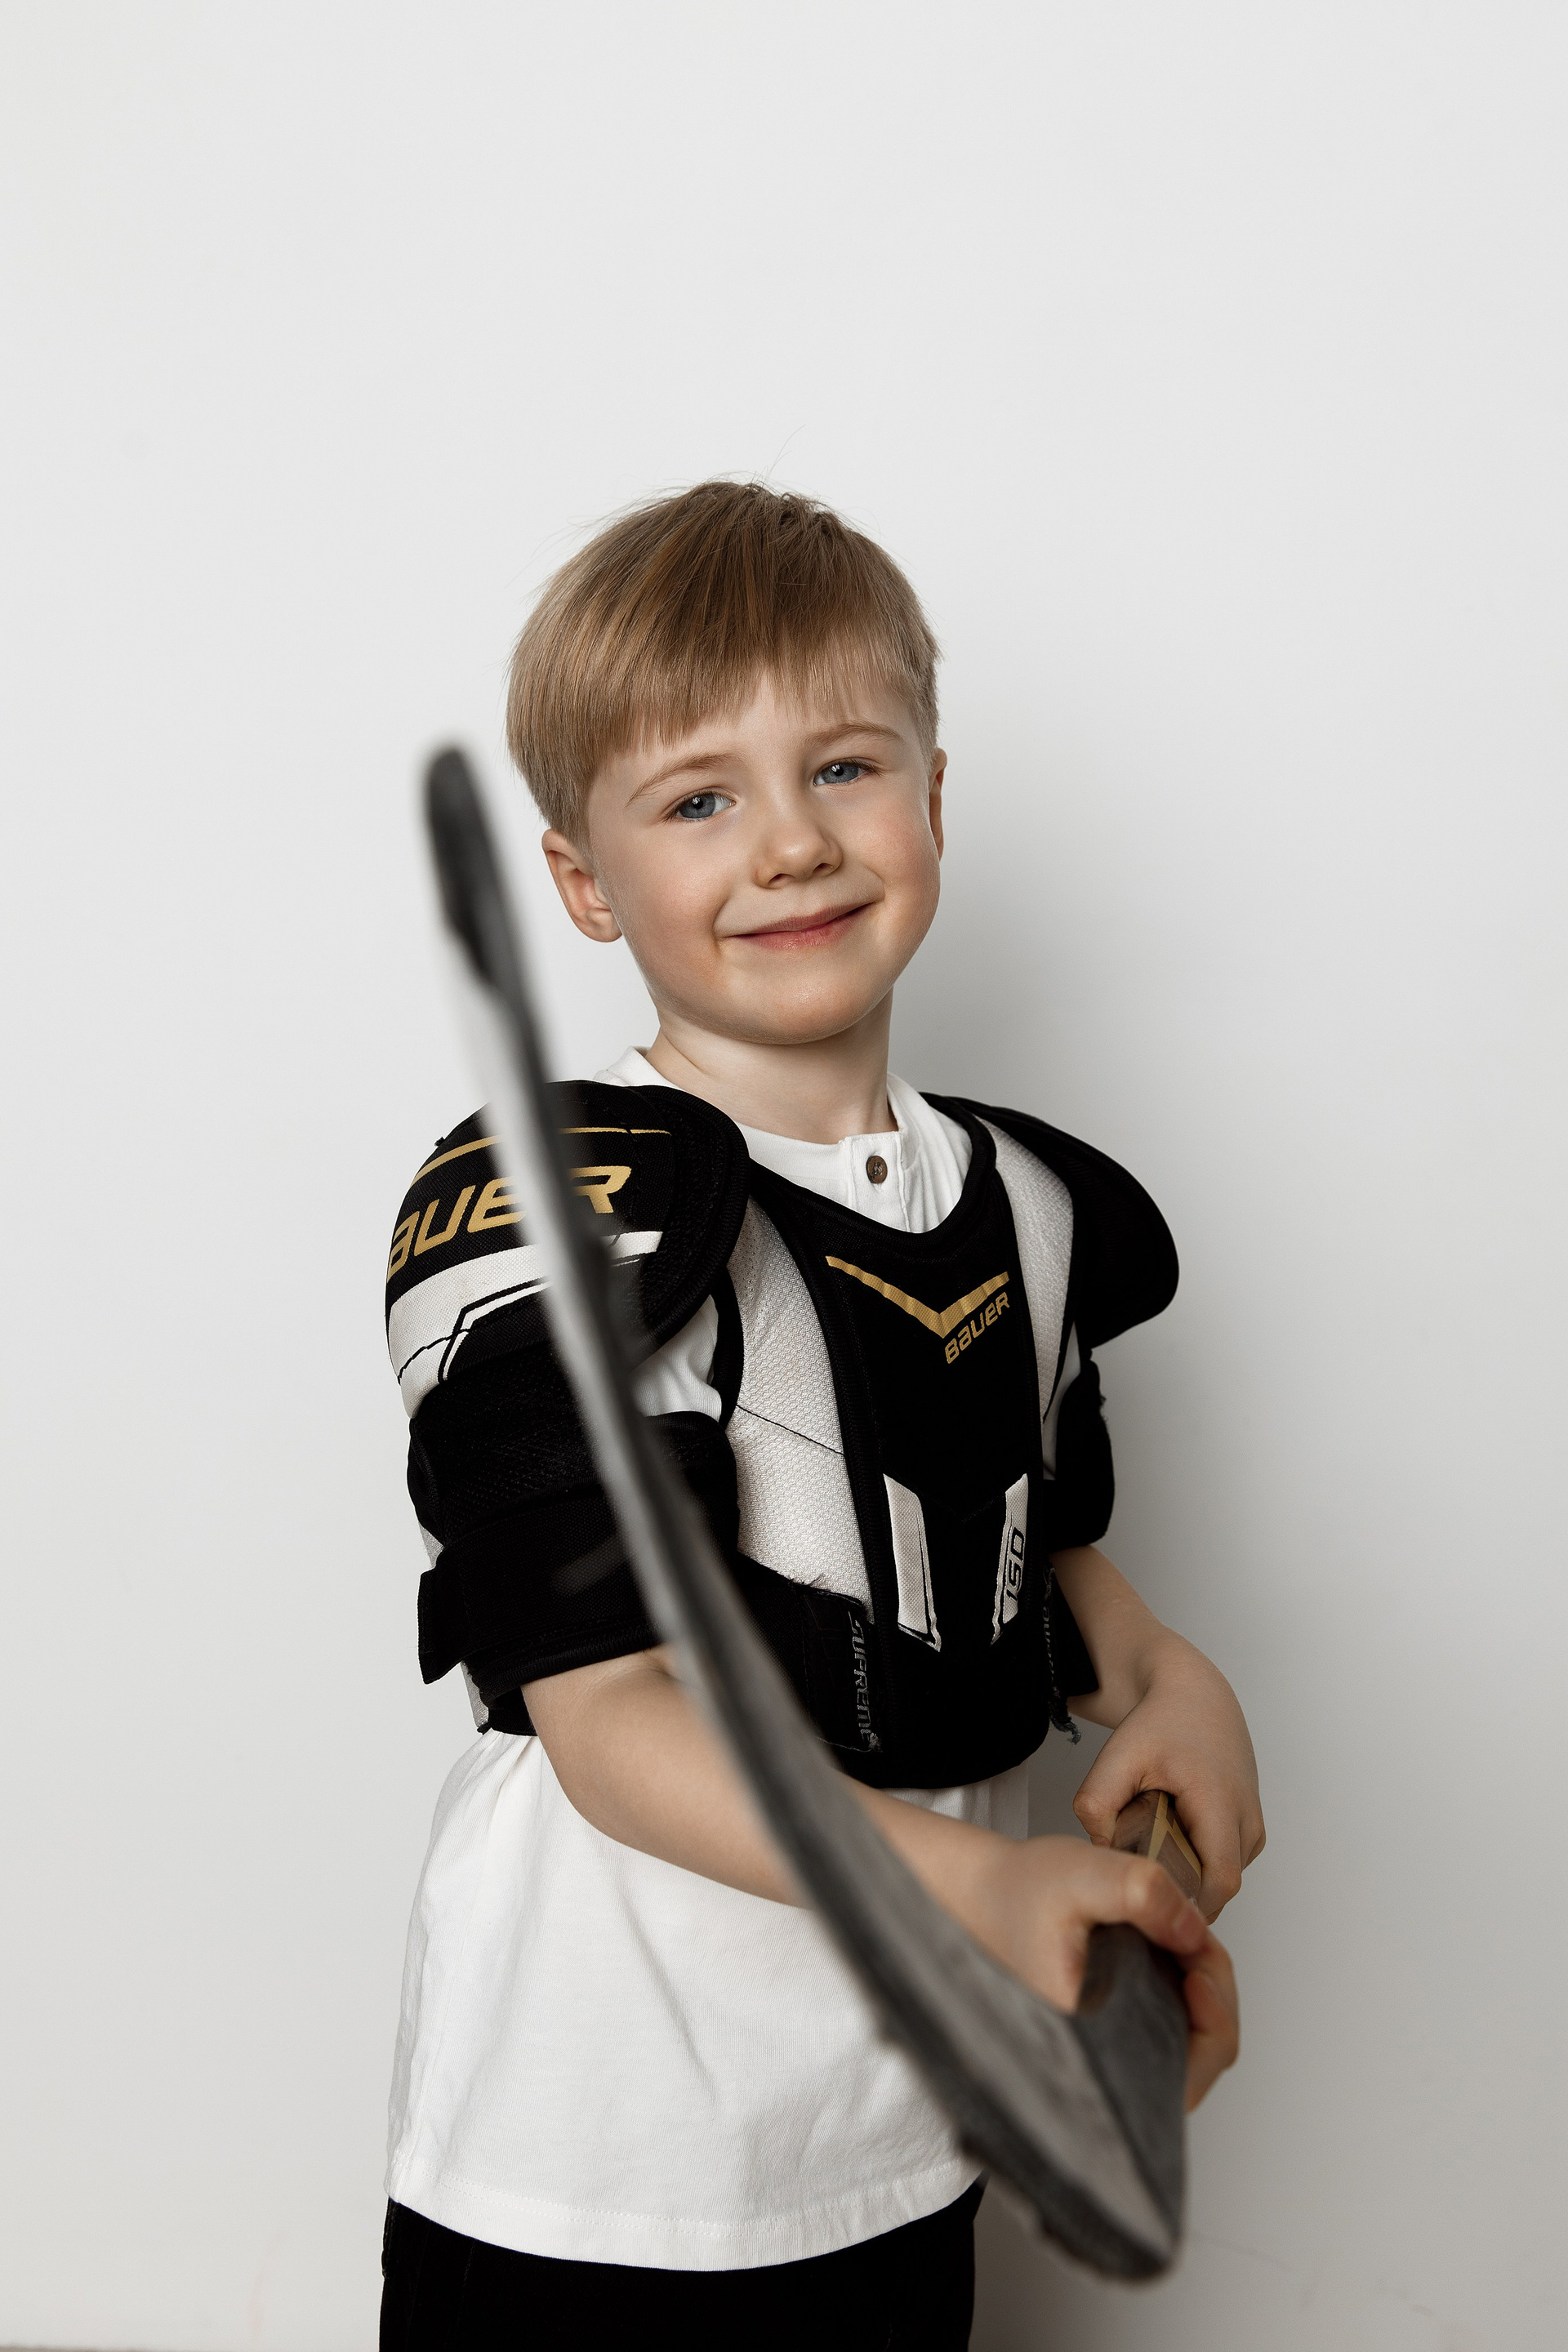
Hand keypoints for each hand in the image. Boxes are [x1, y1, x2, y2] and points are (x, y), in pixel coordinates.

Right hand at [969, 1834, 1238, 2107]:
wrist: (982, 1893)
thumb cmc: (1019, 1892)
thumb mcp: (1081, 1872)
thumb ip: (1142, 1890)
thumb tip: (1195, 1929)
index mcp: (1088, 2043)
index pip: (1183, 2075)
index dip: (1214, 2020)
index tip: (1200, 1962)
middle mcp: (1096, 2064)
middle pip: (1194, 2065)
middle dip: (1214, 1998)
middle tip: (1194, 1940)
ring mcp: (1105, 2050)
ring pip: (1184, 2049)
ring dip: (1200, 1994)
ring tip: (1181, 1939)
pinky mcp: (1110, 2032)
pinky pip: (1164, 2033)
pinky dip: (1181, 1995)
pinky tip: (1169, 1953)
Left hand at [1072, 1634, 1264, 1920]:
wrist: (1193, 1695)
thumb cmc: (1161, 1723)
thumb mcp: (1117, 1756)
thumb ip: (1096, 1804)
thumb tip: (1101, 1852)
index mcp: (1221, 1804)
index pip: (1218, 1883)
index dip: (1186, 1902)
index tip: (1147, 1898)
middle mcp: (1248, 1821)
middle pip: (1218, 1887)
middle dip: (1179, 1890)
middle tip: (1139, 1873)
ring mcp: (1253, 1826)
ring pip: (1221, 1877)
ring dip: (1189, 1874)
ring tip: (1153, 1848)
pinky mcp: (1250, 1828)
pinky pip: (1225, 1863)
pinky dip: (1198, 1861)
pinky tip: (1169, 1841)